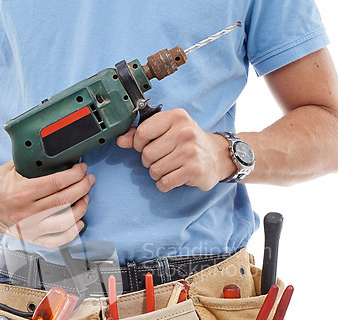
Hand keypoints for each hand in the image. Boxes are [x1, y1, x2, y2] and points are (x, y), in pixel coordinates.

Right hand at [0, 161, 94, 247]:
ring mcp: (29, 228)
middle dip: (82, 188)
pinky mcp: (30, 238)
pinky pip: (56, 241)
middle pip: (65, 200)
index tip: (81, 169)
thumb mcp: (11, 168)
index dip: (74, 175)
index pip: (57, 183)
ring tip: (85, 197)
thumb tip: (57, 156)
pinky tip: (79, 222)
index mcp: (22, 192)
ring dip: (81, 208)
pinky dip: (71, 233)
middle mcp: (27, 212)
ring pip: (64, 221)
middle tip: (88, 180)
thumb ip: (33, 164)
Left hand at [117, 108, 234, 191]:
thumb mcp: (168, 130)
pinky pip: (165, 182)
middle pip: (147, 154)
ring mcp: (190, 152)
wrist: (217, 156)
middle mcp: (185, 132)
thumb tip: (120, 140)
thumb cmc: (188, 142)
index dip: (139, 144)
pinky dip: (164, 184)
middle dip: (149, 162)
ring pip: (154, 170)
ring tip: (169, 168)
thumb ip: (142, 134)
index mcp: (176, 117)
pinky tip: (173, 178)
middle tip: (161, 159)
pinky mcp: (194, 170)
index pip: (142, 132)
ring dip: (157, 174)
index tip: (146, 146)